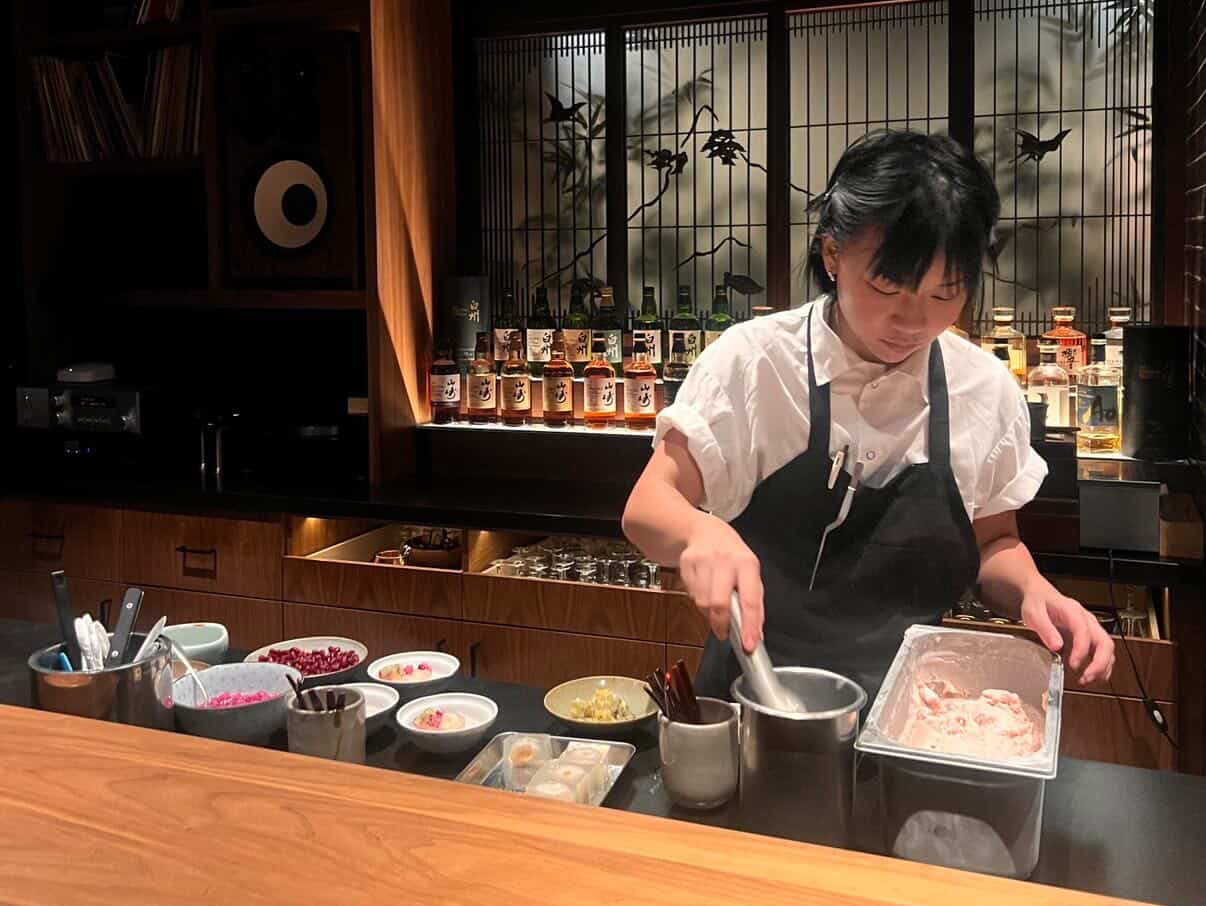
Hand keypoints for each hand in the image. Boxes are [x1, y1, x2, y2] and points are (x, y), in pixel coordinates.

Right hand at [679, 513, 763, 652]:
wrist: (703, 531)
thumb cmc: (732, 555)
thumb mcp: (750, 573)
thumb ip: (754, 603)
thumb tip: (756, 633)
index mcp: (747, 563)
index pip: (750, 600)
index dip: (749, 626)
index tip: (749, 645)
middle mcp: (725, 560)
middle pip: (719, 603)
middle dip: (721, 624)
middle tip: (724, 632)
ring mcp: (703, 560)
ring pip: (702, 602)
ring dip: (708, 613)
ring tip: (715, 605)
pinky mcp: (686, 563)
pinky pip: (690, 594)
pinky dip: (698, 600)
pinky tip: (703, 590)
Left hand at [1020, 578, 1114, 684]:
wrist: (1040, 594)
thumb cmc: (1038, 602)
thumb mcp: (1034, 613)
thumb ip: (1045, 628)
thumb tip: (1056, 646)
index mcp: (1073, 611)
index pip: (1084, 632)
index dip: (1081, 650)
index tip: (1073, 665)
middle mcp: (1086, 620)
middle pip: (1105, 642)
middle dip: (1099, 663)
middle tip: (1086, 678)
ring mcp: (1090, 628)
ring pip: (1107, 649)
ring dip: (1101, 667)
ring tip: (1086, 680)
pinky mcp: (1089, 637)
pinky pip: (1102, 652)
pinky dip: (1100, 666)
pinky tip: (1090, 676)